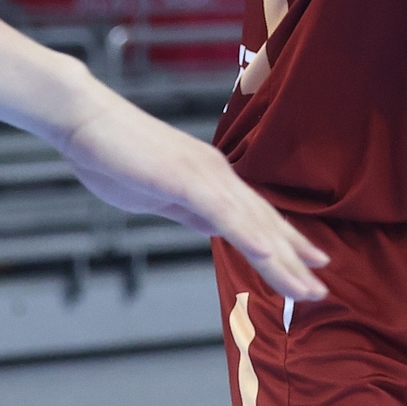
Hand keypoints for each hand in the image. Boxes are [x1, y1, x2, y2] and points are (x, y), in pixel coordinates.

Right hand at [55, 96, 328, 302]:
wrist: (85, 118)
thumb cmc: (113, 154)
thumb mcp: (157, 195)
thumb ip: (188, 210)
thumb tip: (214, 228)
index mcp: (212, 179)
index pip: (257, 216)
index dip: (286, 241)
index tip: (311, 262)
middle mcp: (218, 175)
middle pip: (264, 222)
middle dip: (295, 257)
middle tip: (321, 287)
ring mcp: (205, 175)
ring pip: (253, 223)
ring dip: (283, 257)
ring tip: (308, 286)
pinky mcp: (186, 178)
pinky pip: (224, 212)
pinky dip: (249, 235)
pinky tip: (270, 255)